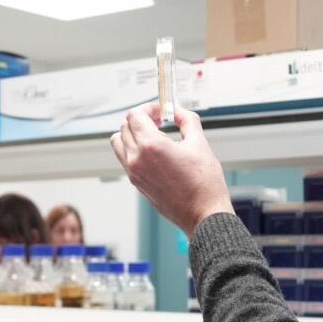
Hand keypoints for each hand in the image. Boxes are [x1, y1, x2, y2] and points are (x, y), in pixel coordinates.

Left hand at [110, 104, 232, 234]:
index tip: (161, 111)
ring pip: (118, 143)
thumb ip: (188, 120)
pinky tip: (154, 153)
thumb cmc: (204, 184)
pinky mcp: (136, 183)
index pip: (135, 115)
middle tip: (159, 120)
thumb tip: (179, 111)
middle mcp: (137, 159)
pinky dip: (133, 150)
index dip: (149, 108)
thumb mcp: (200, 143)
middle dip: (141, 118)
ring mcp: (134, 173)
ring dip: (132, 134)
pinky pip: (125, 159)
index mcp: (151, 146)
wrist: (203, 213)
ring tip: (153, 136)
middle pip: (125, 126)